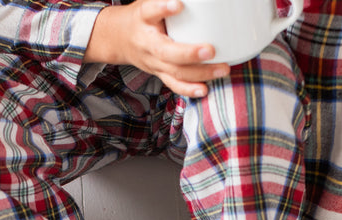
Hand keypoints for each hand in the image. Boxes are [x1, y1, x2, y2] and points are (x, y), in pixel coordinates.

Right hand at [85, 0, 229, 96]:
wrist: (119, 40)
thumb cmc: (141, 17)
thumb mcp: (148, 1)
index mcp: (143, 19)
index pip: (150, 11)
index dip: (163, 8)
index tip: (178, 5)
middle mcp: (147, 43)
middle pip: (166, 52)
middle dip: (189, 54)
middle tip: (210, 50)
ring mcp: (153, 62)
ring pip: (175, 72)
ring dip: (200, 74)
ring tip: (221, 69)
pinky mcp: (160, 73)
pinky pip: (174, 84)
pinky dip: (190, 90)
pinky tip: (205, 90)